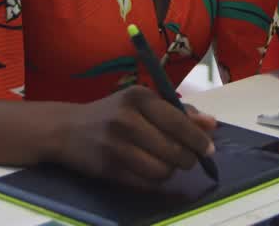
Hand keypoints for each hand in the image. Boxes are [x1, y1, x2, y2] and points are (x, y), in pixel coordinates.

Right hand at [52, 87, 217, 189]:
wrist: (66, 129)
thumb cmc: (113, 113)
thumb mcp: (142, 102)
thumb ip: (179, 112)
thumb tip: (211, 125)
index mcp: (140, 96)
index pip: (179, 122)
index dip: (199, 140)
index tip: (209, 149)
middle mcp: (127, 118)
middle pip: (174, 149)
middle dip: (188, 159)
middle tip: (187, 159)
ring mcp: (116, 145)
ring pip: (162, 170)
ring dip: (170, 171)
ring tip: (165, 163)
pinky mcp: (108, 168)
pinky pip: (145, 183)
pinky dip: (155, 181)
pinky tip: (150, 171)